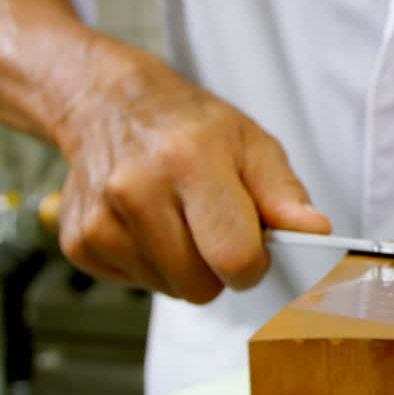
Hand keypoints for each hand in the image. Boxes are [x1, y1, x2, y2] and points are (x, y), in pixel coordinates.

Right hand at [52, 48, 329, 302]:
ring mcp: (101, 219)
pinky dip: (151, 264)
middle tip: (215, 227)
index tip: (254, 246)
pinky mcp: (78, 242)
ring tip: (179, 219)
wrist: (109, 104)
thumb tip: (315, 231)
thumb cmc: (187, 124)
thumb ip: (285, 194)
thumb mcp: (251, 143)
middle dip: (219, 268)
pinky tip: (149, 225)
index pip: (234, 257)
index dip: (254, 263)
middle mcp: (137, 190)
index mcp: (189, 161)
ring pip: (169, 290)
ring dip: (184, 266)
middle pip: (200, 285)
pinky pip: (136, 285)